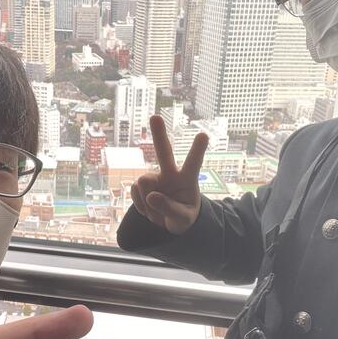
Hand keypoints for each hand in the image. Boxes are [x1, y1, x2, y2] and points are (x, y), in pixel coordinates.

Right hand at [130, 115, 208, 234]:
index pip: (193, 163)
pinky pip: (134, 193)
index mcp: (187, 179)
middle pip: (163, 151)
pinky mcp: (141, 185)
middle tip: (155, 117)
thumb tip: (151, 196)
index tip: (203, 135)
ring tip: (157, 212)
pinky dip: (140, 206)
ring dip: (147, 203)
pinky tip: (149, 208)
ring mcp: (154, 178)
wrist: (169, 221)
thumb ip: (170, 209)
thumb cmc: (183, 217)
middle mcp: (170, 173)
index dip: (197, 150)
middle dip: (158, 134)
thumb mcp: (182, 219)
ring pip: (143, 183)